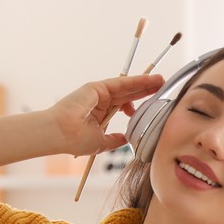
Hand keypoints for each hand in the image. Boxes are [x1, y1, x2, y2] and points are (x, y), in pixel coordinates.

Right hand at [48, 73, 164, 156]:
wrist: (61, 134)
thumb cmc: (75, 140)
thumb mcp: (101, 143)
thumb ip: (114, 140)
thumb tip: (126, 140)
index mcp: (100, 114)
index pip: (124, 106)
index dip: (138, 105)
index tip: (152, 107)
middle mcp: (101, 102)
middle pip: (128, 94)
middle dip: (145, 91)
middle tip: (162, 87)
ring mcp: (99, 93)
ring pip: (127, 87)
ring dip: (145, 83)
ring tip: (161, 81)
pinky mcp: (97, 87)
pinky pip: (121, 83)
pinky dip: (136, 81)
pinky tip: (149, 80)